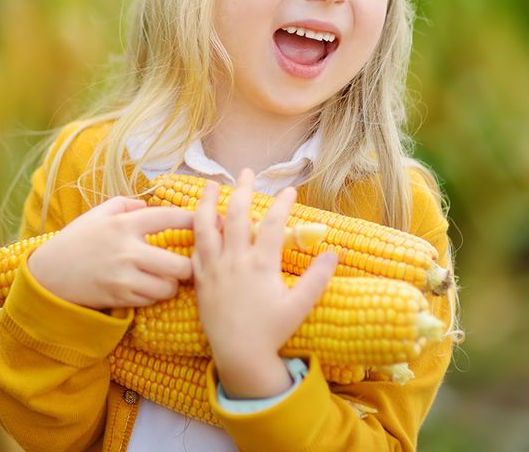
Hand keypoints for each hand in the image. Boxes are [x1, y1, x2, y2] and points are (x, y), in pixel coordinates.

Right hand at [27, 197, 194, 309]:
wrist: (49, 274)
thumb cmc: (75, 240)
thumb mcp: (98, 214)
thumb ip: (126, 204)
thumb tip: (150, 206)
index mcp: (124, 225)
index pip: (169, 218)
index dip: (194, 219)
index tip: (209, 220)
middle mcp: (128, 252)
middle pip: (180, 264)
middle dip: (191, 264)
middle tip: (190, 261)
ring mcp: (124, 278)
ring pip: (169, 287)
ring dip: (174, 283)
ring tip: (170, 277)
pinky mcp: (120, 299)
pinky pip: (151, 300)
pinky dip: (156, 295)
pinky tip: (150, 287)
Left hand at [192, 170, 337, 399]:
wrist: (239, 355)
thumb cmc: (271, 331)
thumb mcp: (300, 306)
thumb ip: (317, 278)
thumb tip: (334, 253)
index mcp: (260, 265)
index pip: (273, 223)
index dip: (282, 204)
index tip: (289, 190)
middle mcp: (234, 261)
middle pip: (236, 214)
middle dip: (242, 189)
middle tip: (246, 172)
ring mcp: (214, 268)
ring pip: (206, 226)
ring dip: (207, 201)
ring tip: (210, 184)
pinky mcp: (200, 279)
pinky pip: (194, 248)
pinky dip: (196, 231)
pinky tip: (198, 221)